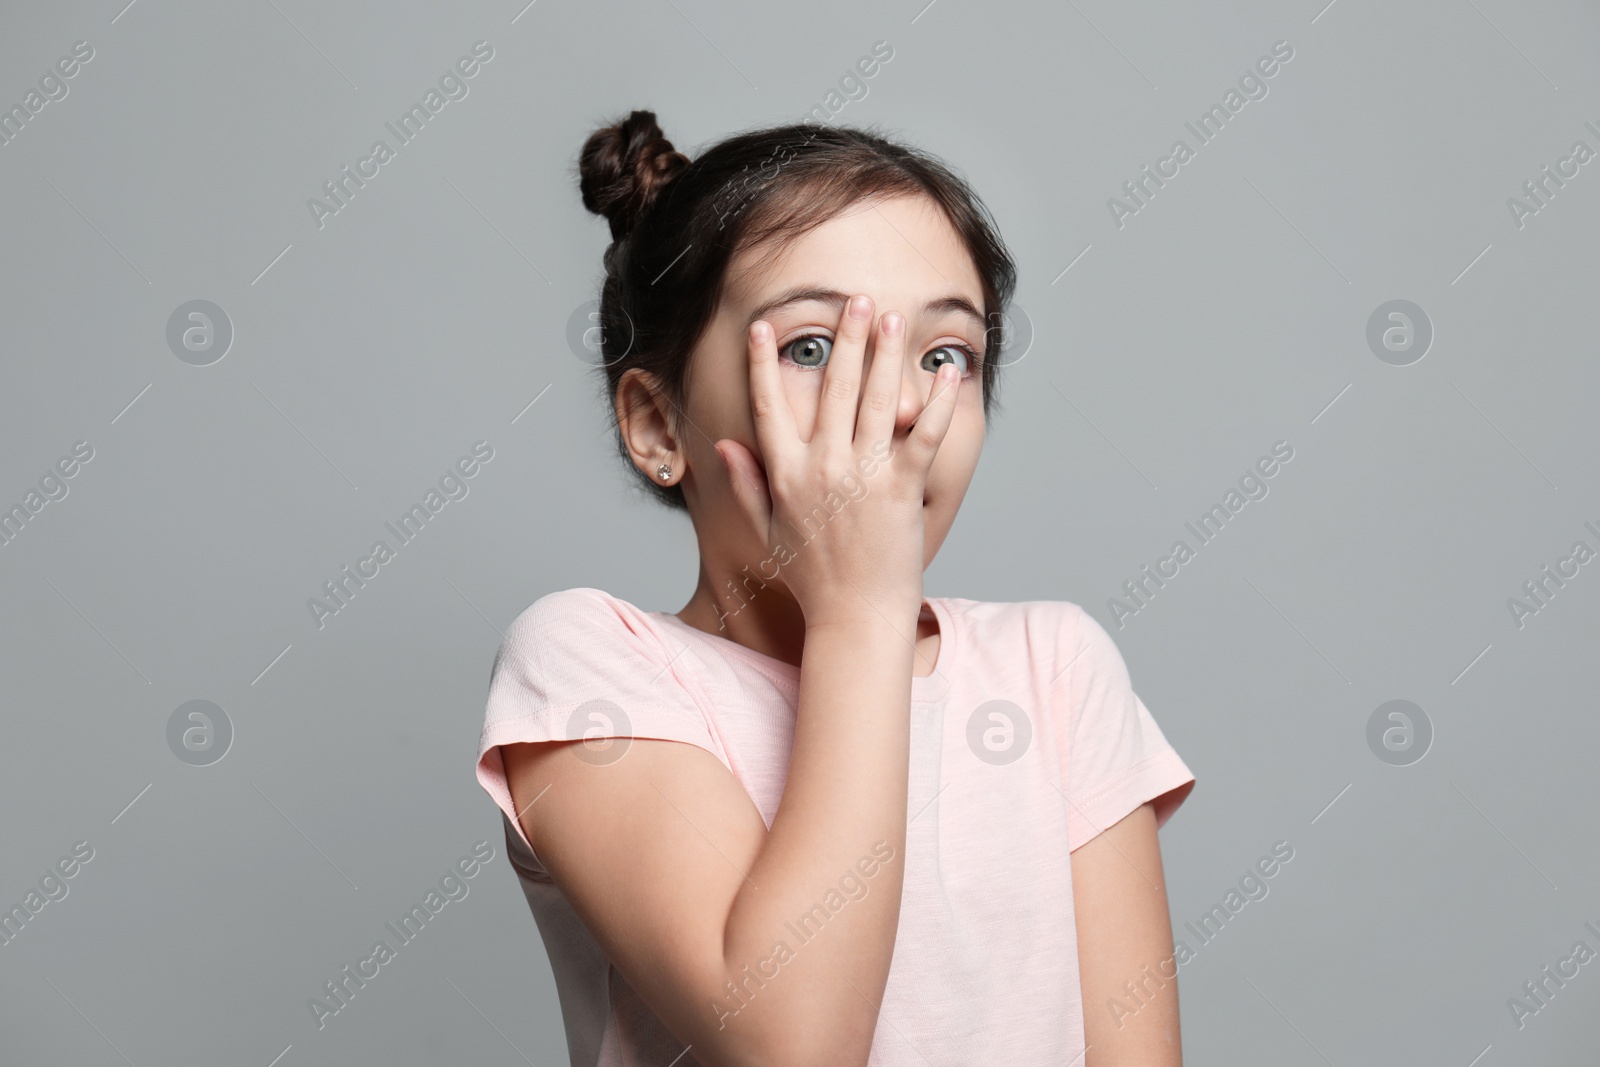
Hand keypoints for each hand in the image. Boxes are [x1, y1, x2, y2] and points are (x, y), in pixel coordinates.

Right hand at [715, 293, 961, 627]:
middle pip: (833, 389)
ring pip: (877, 400)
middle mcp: (823, 468)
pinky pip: (924, 435)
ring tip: (893, 319)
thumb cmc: (813, 578)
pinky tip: (946, 373)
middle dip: (845, 339)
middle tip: (855, 301)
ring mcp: (864, 476)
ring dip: (886, 354)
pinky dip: (938, 403)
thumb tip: (724, 446)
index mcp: (787, 475)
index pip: (771, 407)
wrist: (856, 616)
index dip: (764, 364)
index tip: (764, 327)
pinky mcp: (902, 488)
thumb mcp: (768, 531)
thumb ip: (747, 485)